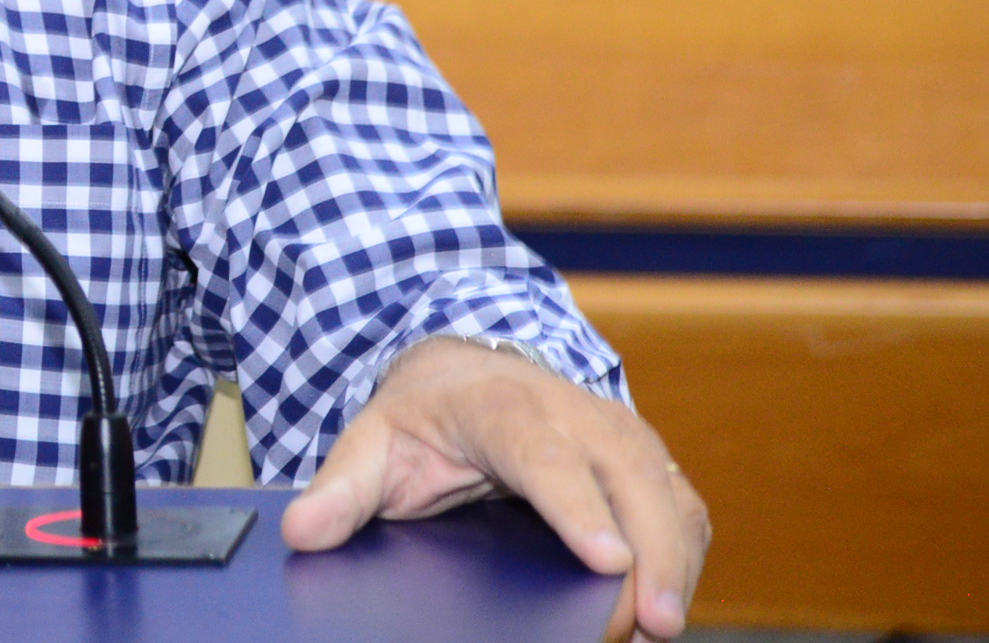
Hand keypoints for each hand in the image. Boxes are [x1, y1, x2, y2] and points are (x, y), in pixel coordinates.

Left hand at [281, 337, 709, 641]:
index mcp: (502, 406)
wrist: (468, 371)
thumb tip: (301, 533)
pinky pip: (683, 505)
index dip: (577, 506)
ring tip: (662, 625)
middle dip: (651, 548)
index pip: (545, 456)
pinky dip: (687, 553)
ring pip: (668, 490)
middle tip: (650, 621)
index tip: (606, 559)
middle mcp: (572, 411)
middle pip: (628, 474)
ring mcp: (617, 432)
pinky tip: (671, 601)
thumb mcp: (371, 444)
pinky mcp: (645, 459)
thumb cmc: (424, 415)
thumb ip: (340, 490)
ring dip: (677, 558)